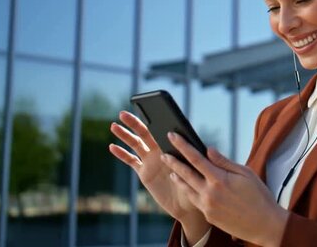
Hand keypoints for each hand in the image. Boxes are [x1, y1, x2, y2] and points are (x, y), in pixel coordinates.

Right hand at [108, 111, 209, 242]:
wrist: (188, 205)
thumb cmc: (197, 185)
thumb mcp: (198, 170)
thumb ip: (196, 160)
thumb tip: (204, 148)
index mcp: (174, 146)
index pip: (162, 129)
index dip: (154, 120)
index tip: (145, 110)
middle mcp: (162, 150)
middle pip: (145, 133)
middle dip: (134, 123)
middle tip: (123, 113)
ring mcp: (152, 161)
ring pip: (136, 145)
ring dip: (125, 135)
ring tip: (114, 125)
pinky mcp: (144, 173)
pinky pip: (131, 161)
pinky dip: (122, 154)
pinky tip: (112, 146)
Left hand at [161, 132, 288, 246]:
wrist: (264, 224)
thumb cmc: (259, 196)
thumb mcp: (246, 173)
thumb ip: (224, 162)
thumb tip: (208, 150)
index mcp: (220, 179)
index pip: (196, 158)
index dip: (182, 145)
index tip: (172, 136)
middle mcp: (210, 193)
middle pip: (185, 173)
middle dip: (173, 161)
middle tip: (163, 153)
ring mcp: (207, 206)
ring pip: (186, 189)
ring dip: (177, 178)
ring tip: (171, 170)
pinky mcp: (208, 216)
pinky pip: (194, 200)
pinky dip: (188, 191)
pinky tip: (186, 186)